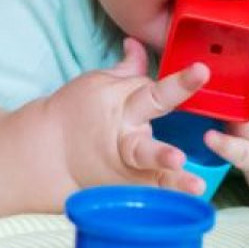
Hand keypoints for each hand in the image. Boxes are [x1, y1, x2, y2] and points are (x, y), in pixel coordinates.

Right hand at [46, 37, 209, 194]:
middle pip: (146, 137)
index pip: (153, 90)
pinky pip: (150, 192)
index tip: (203, 71)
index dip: (181, 81)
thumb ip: (127, 68)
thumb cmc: (73, 111)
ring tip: (196, 186)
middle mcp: (124, 134)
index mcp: (118, 104)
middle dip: (165, 144)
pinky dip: (168, 198)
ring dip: (171, 178)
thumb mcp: (95, 82)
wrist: (46, 152)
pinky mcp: (127, 186)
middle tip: (181, 155)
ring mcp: (125, 164)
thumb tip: (138, 43)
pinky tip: (191, 204)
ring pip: (149, 170)